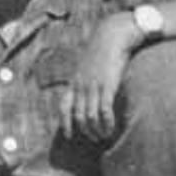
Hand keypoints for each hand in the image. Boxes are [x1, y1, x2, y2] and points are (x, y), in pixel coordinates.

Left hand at [60, 13, 141, 141]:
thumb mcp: (86, 65)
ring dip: (97, 130)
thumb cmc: (101, 50)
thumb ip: (84, 78)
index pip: (64, 107)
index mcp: (74, 81)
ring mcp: (93, 86)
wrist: (111, 36)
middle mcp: (80, 86)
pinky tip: (112, 128)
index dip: (65, 123)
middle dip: (86, 131)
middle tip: (95, 139)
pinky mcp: (107, 85)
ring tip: (104, 136)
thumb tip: (85, 90)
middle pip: (78, 116)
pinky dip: (107, 123)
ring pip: (90, 117)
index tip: (69, 136)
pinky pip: (104, 111)